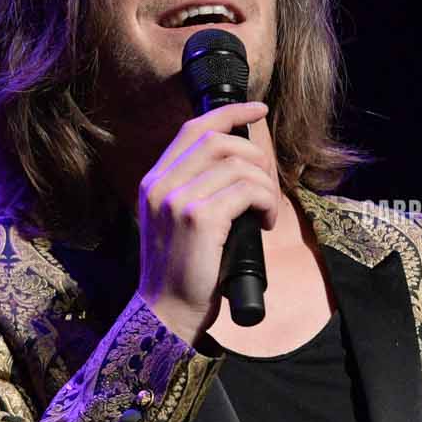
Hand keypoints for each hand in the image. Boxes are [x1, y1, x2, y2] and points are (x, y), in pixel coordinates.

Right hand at [135, 100, 276, 341]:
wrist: (167, 312)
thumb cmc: (183, 272)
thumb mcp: (180, 222)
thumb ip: (196, 190)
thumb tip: (242, 164)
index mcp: (154, 181)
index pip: (194, 129)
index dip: (229, 113)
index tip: (258, 109)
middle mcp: (161, 184)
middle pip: (220, 140)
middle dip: (255, 155)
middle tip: (267, 185)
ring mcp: (178, 200)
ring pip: (239, 164)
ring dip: (265, 185)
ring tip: (265, 212)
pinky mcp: (199, 218)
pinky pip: (248, 190)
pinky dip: (267, 202)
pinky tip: (265, 223)